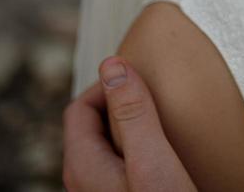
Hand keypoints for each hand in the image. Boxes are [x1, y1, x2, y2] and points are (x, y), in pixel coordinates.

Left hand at [61, 57, 196, 191]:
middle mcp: (81, 180)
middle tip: (156, 100)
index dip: (110, 87)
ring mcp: (97, 191)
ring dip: (131, 128)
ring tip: (161, 124)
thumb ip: (133, 113)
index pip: (80, 107)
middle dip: (122, 105)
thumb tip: (112, 64)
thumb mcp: (153, 159)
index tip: (145, 83)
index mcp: (81, 165)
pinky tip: (162, 156)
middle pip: (91, 125)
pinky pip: (118, 162)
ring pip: (105, 145)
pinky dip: (136, 149)